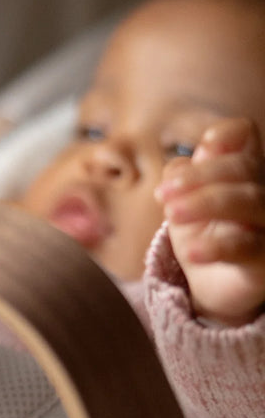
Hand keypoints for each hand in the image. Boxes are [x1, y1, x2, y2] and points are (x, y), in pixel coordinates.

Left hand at [157, 117, 264, 325]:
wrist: (210, 283)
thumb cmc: (200, 232)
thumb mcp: (181, 201)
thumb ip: (181, 177)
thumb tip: (181, 162)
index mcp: (241, 172)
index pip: (246, 136)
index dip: (229, 134)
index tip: (206, 142)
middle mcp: (262, 193)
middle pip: (244, 168)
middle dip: (200, 176)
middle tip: (163, 194)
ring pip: (250, 201)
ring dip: (205, 203)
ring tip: (172, 214)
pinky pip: (247, 247)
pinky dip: (217, 247)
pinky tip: (191, 251)